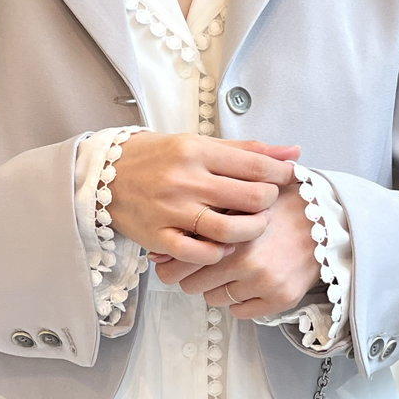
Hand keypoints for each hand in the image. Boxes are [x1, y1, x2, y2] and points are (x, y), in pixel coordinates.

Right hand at [107, 132, 300, 264]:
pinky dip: (219, 253)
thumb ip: (247, 150)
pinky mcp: (159, 237)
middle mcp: (185, 180)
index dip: (281, 174)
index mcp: (197, 151)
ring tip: (253, 226)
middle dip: (269, 203)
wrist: (105, 174)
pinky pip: (199, 254)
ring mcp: (171, 211)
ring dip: (251, 231)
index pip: (255, 165)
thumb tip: (293, 152)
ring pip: (229, 230)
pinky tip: (224, 246)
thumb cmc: (157, 158)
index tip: (290, 178)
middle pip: (250, 198)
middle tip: (267, 204)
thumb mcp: (199, 144)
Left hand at [155, 184, 320, 318]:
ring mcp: (263, 282)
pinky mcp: (279, 298)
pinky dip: (241, 300)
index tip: (174, 261)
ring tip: (233, 268)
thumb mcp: (237, 199)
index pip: (180, 263)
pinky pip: (240, 312)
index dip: (173, 263)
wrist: (326, 218)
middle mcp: (244, 261)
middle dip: (195, 274)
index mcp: (230, 233)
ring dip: (218, 287)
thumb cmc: (278, 204)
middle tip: (208, 262)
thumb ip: (200, 220)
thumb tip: (154, 254)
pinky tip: (250, 281)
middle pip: (192, 285)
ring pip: (214, 300)